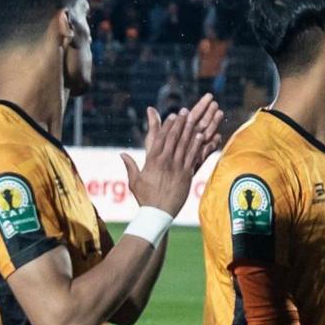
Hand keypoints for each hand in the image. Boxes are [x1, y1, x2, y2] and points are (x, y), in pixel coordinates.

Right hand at [121, 95, 223, 215]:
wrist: (158, 213)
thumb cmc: (145, 198)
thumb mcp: (134, 181)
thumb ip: (130, 166)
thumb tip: (122, 154)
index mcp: (152, 161)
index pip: (160, 139)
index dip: (167, 126)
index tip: (171, 116)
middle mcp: (166, 162)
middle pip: (174, 138)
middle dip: (180, 124)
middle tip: (186, 112)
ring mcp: (178, 168)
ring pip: (185, 145)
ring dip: (190, 131)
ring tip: (195, 119)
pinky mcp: (187, 175)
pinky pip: (193, 157)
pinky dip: (197, 146)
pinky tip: (202, 136)